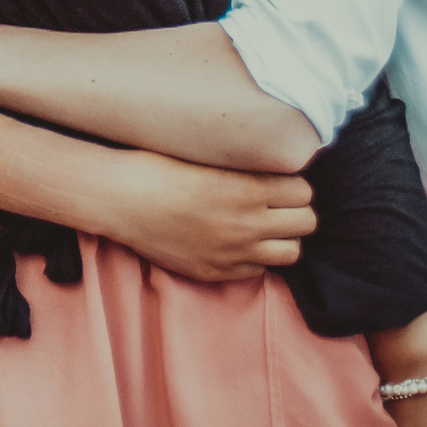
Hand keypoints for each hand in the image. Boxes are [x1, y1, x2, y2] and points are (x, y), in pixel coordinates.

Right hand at [96, 148, 313, 281]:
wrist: (120, 198)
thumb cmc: (159, 166)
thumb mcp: (210, 156)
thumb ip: (248, 166)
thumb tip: (278, 166)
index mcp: (247, 188)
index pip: (304, 190)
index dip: (294, 184)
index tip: (281, 181)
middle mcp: (246, 223)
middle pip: (306, 222)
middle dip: (295, 210)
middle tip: (277, 203)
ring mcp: (232, 252)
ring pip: (291, 252)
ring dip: (282, 237)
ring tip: (263, 225)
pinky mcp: (215, 271)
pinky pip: (258, 270)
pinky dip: (255, 257)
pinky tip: (237, 241)